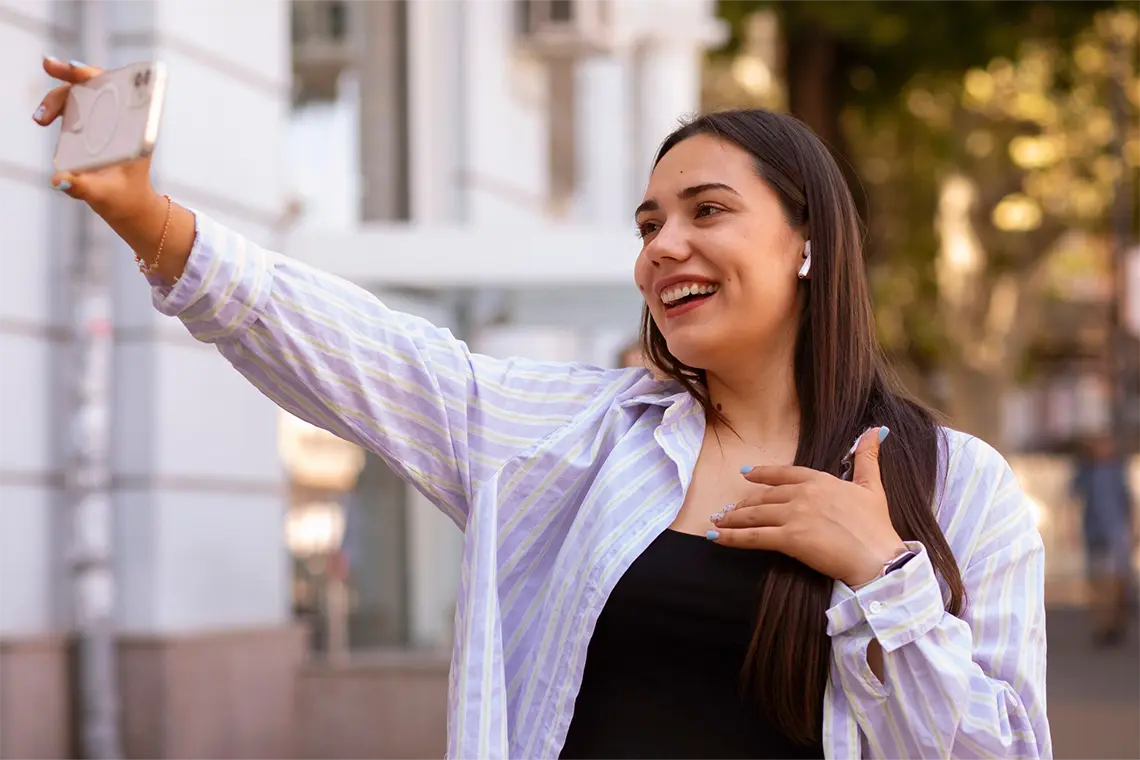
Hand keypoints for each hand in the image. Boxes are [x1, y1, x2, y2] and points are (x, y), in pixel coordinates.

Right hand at [34, 57, 159, 223]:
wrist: (129, 206)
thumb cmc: (125, 199)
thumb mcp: (105, 195)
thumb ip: (82, 188)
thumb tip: (58, 179)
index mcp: (134, 131)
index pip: (120, 90)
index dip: (99, 75)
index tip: (77, 67)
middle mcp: (121, 121)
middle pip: (96, 86)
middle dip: (71, 73)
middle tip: (48, 65)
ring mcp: (105, 123)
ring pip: (80, 96)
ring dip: (58, 98)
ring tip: (40, 118)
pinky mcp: (91, 130)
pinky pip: (74, 110)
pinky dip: (57, 109)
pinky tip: (44, 117)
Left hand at [709, 426, 906, 587]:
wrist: (878, 557)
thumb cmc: (876, 526)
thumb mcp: (872, 487)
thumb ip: (867, 458)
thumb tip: (875, 430)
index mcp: (820, 480)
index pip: (784, 473)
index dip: (763, 474)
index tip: (746, 474)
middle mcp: (803, 493)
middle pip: (764, 497)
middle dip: (745, 505)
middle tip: (730, 510)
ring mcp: (794, 515)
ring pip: (754, 515)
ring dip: (733, 519)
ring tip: (718, 522)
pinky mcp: (789, 538)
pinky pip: (753, 537)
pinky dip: (731, 537)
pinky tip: (715, 536)